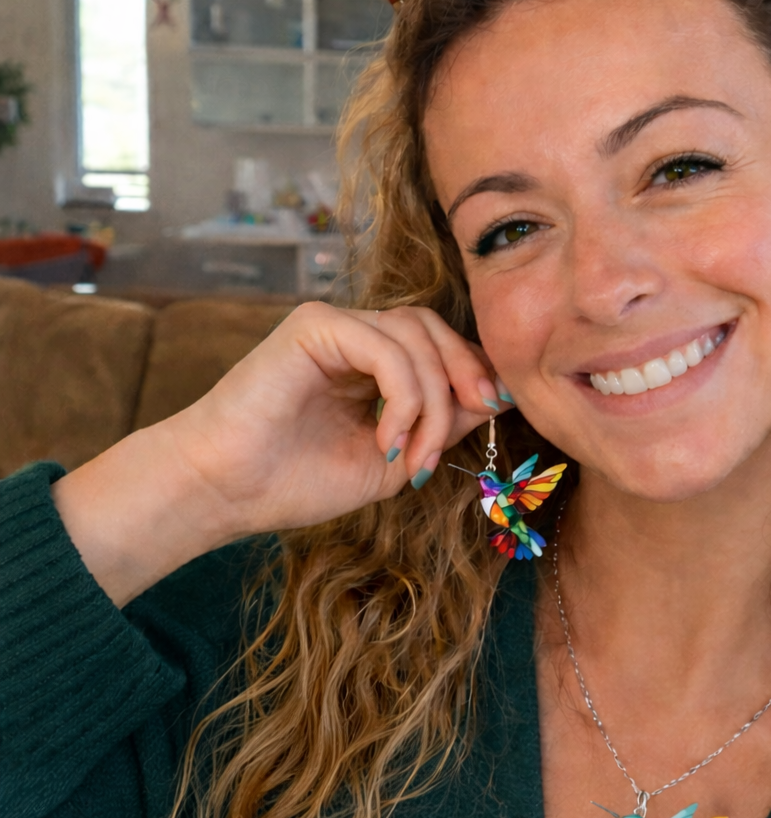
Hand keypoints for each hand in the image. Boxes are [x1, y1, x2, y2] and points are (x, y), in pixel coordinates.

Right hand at [52, 303, 508, 605]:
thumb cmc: (294, 482)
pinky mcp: (314, 326)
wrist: (226, 492)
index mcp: (371, 366)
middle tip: (483, 411)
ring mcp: (333, 326)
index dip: (473, 371)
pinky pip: (384, 345)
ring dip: (432, 399)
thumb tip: (498, 397)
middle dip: (467, 370)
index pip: (439, 346)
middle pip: (434, 328)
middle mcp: (354, 337)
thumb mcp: (392, 459)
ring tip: (415, 453)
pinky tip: (388, 437)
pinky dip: (403, 394)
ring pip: (415, 334)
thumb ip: (440, 426)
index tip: (497, 410)